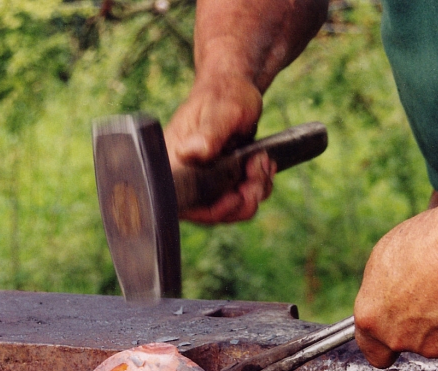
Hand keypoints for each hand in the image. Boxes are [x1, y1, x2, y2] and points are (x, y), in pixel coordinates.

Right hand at [165, 72, 275, 222]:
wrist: (237, 89)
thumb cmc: (225, 94)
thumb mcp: (222, 111)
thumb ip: (208, 134)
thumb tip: (190, 153)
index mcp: (173, 162)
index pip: (185, 206)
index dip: (214, 210)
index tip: (238, 194)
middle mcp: (184, 176)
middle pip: (211, 213)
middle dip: (243, 199)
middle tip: (259, 169)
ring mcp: (203, 181)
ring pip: (231, 209)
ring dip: (255, 190)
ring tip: (263, 162)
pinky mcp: (220, 181)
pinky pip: (240, 199)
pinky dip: (258, 186)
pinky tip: (264, 164)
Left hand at [353, 198, 437, 367]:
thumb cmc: (434, 239)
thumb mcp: (388, 256)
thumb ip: (385, 290)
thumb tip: (392, 298)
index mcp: (372, 316)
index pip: (372, 349)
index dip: (385, 342)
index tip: (396, 334)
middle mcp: (399, 337)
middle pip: (411, 341)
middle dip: (424, 324)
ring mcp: (436, 347)